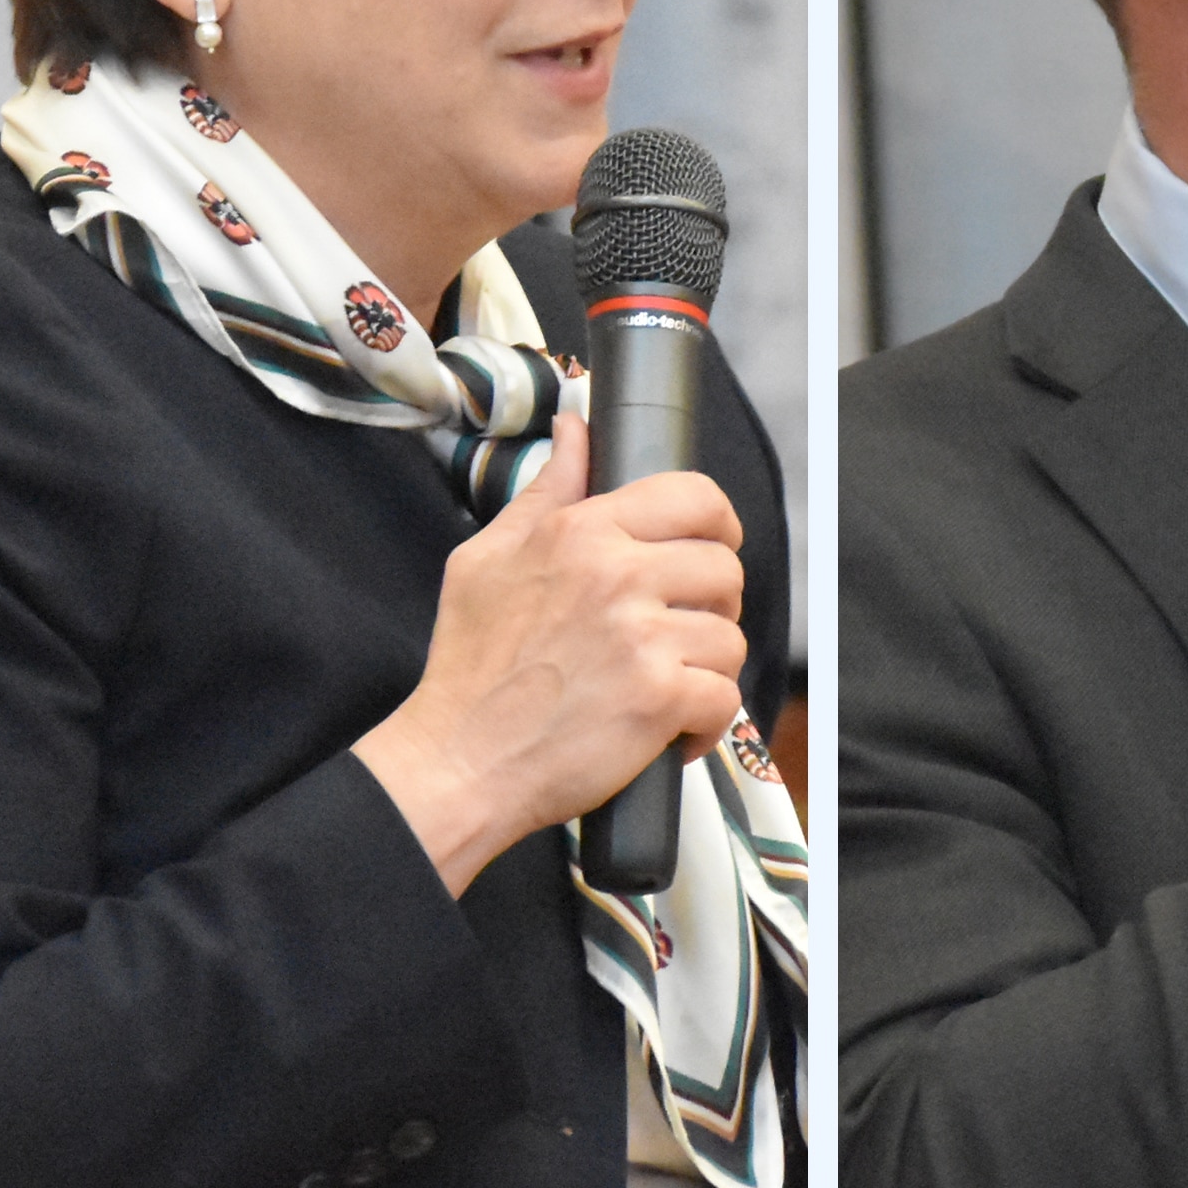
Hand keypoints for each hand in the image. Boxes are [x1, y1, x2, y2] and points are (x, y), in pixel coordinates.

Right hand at [353, 414, 746, 895]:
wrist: (458, 760)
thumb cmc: (470, 666)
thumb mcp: (486, 557)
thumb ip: (546, 489)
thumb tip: (575, 427)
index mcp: (581, 532)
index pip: (693, 496)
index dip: (716, 522)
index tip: (708, 549)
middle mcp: (617, 575)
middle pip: (724, 567)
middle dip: (712, 603)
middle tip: (678, 632)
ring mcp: (641, 637)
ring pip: (729, 637)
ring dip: (706, 669)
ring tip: (665, 686)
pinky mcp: (659, 698)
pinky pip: (724, 698)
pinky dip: (704, 725)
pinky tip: (669, 732)